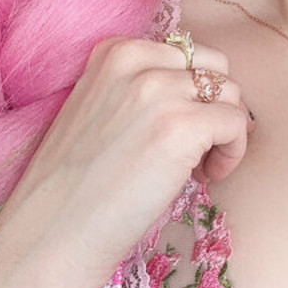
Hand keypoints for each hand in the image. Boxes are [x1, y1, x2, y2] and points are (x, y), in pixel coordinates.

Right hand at [0, 36, 254, 287]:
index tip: (172, 132)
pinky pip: (237, 124)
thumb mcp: (100, 109)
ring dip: (224, 132)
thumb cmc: (77, 186)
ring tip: (194, 168)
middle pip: (215, 67)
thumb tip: (206, 90)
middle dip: (213, 106)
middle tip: (191, 151)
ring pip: (231, 94)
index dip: (190, 95)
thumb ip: (141, 88)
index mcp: (114, 51)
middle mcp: (137, 60)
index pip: (185, 53)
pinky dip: (232, 153)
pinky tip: (203, 178)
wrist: (49, 236)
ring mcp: (160, 90)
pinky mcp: (183, 126)